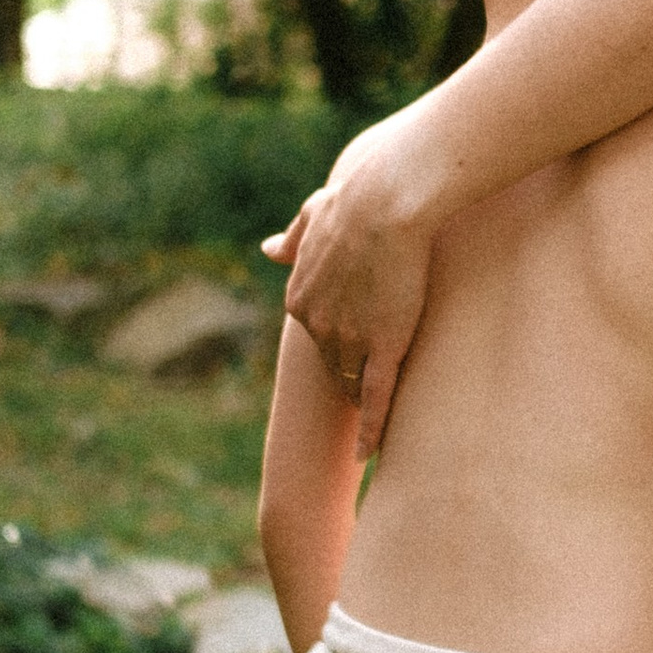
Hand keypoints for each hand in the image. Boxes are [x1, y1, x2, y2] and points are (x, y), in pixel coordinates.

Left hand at [261, 147, 435, 454]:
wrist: (385, 202)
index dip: (336, 344)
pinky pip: (373, 398)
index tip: (350, 354)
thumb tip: (267, 250)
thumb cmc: (355, 200)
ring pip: (352, 382)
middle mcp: (317, 324)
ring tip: (371, 424)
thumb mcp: (312, 216)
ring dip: (359, 403)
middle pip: (332, 363)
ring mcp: (349, 339)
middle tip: (359, 399)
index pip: (317, 334)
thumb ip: (292, 240)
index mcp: (299, 297)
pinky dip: (370, 428)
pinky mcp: (382, 348)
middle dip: (345, 378)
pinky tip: (368, 452)